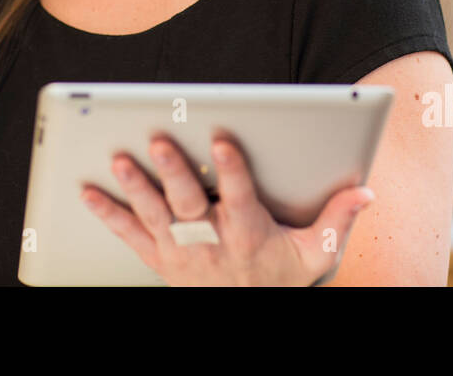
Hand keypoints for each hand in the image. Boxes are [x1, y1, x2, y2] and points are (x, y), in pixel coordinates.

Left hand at [79, 134, 374, 285]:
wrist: (245, 313)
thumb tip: (364, 192)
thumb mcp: (314, 254)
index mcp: (248, 232)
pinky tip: (88, 190)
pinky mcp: (158, 256)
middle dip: (173, 171)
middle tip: (158, 140)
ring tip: (119, 159)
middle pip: (189, 203)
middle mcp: (210, 241)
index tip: (221, 139)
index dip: (231, 168)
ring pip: (155, 214)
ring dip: (135, 186)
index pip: (239, 196)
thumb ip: (337, 220)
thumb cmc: (278, 277)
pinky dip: (106, 213)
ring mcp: (180, 249)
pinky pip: (128, 234)